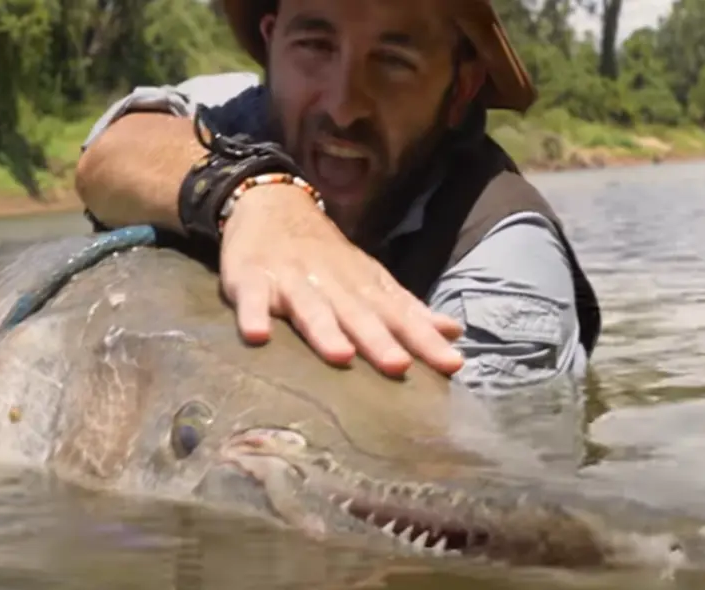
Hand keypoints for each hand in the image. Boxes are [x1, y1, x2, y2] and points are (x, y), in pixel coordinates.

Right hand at [219, 184, 464, 377]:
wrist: (271, 205)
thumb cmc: (325, 256)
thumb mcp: (368, 278)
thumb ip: (406, 310)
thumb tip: (453, 333)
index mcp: (362, 286)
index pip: (400, 314)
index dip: (424, 339)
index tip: (452, 363)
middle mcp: (331, 283)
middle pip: (358, 314)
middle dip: (379, 339)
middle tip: (399, 366)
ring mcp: (290, 280)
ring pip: (310, 308)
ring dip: (324, 331)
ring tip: (339, 355)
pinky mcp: (250, 279)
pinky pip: (251, 299)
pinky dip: (253, 314)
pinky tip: (257, 335)